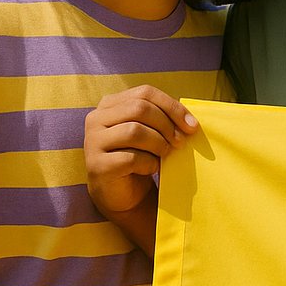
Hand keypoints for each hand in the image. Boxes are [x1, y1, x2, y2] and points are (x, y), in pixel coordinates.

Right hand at [84, 86, 196, 253]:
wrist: (122, 192)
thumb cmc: (140, 156)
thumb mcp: (151, 131)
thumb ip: (164, 118)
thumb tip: (190, 122)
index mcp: (110, 104)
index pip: (145, 93)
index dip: (172, 106)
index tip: (192, 125)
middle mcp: (96, 119)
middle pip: (140, 109)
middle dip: (167, 125)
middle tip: (180, 142)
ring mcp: (93, 142)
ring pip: (134, 131)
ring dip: (158, 144)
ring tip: (165, 154)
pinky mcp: (97, 165)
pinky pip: (130, 158)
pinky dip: (149, 163)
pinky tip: (152, 169)